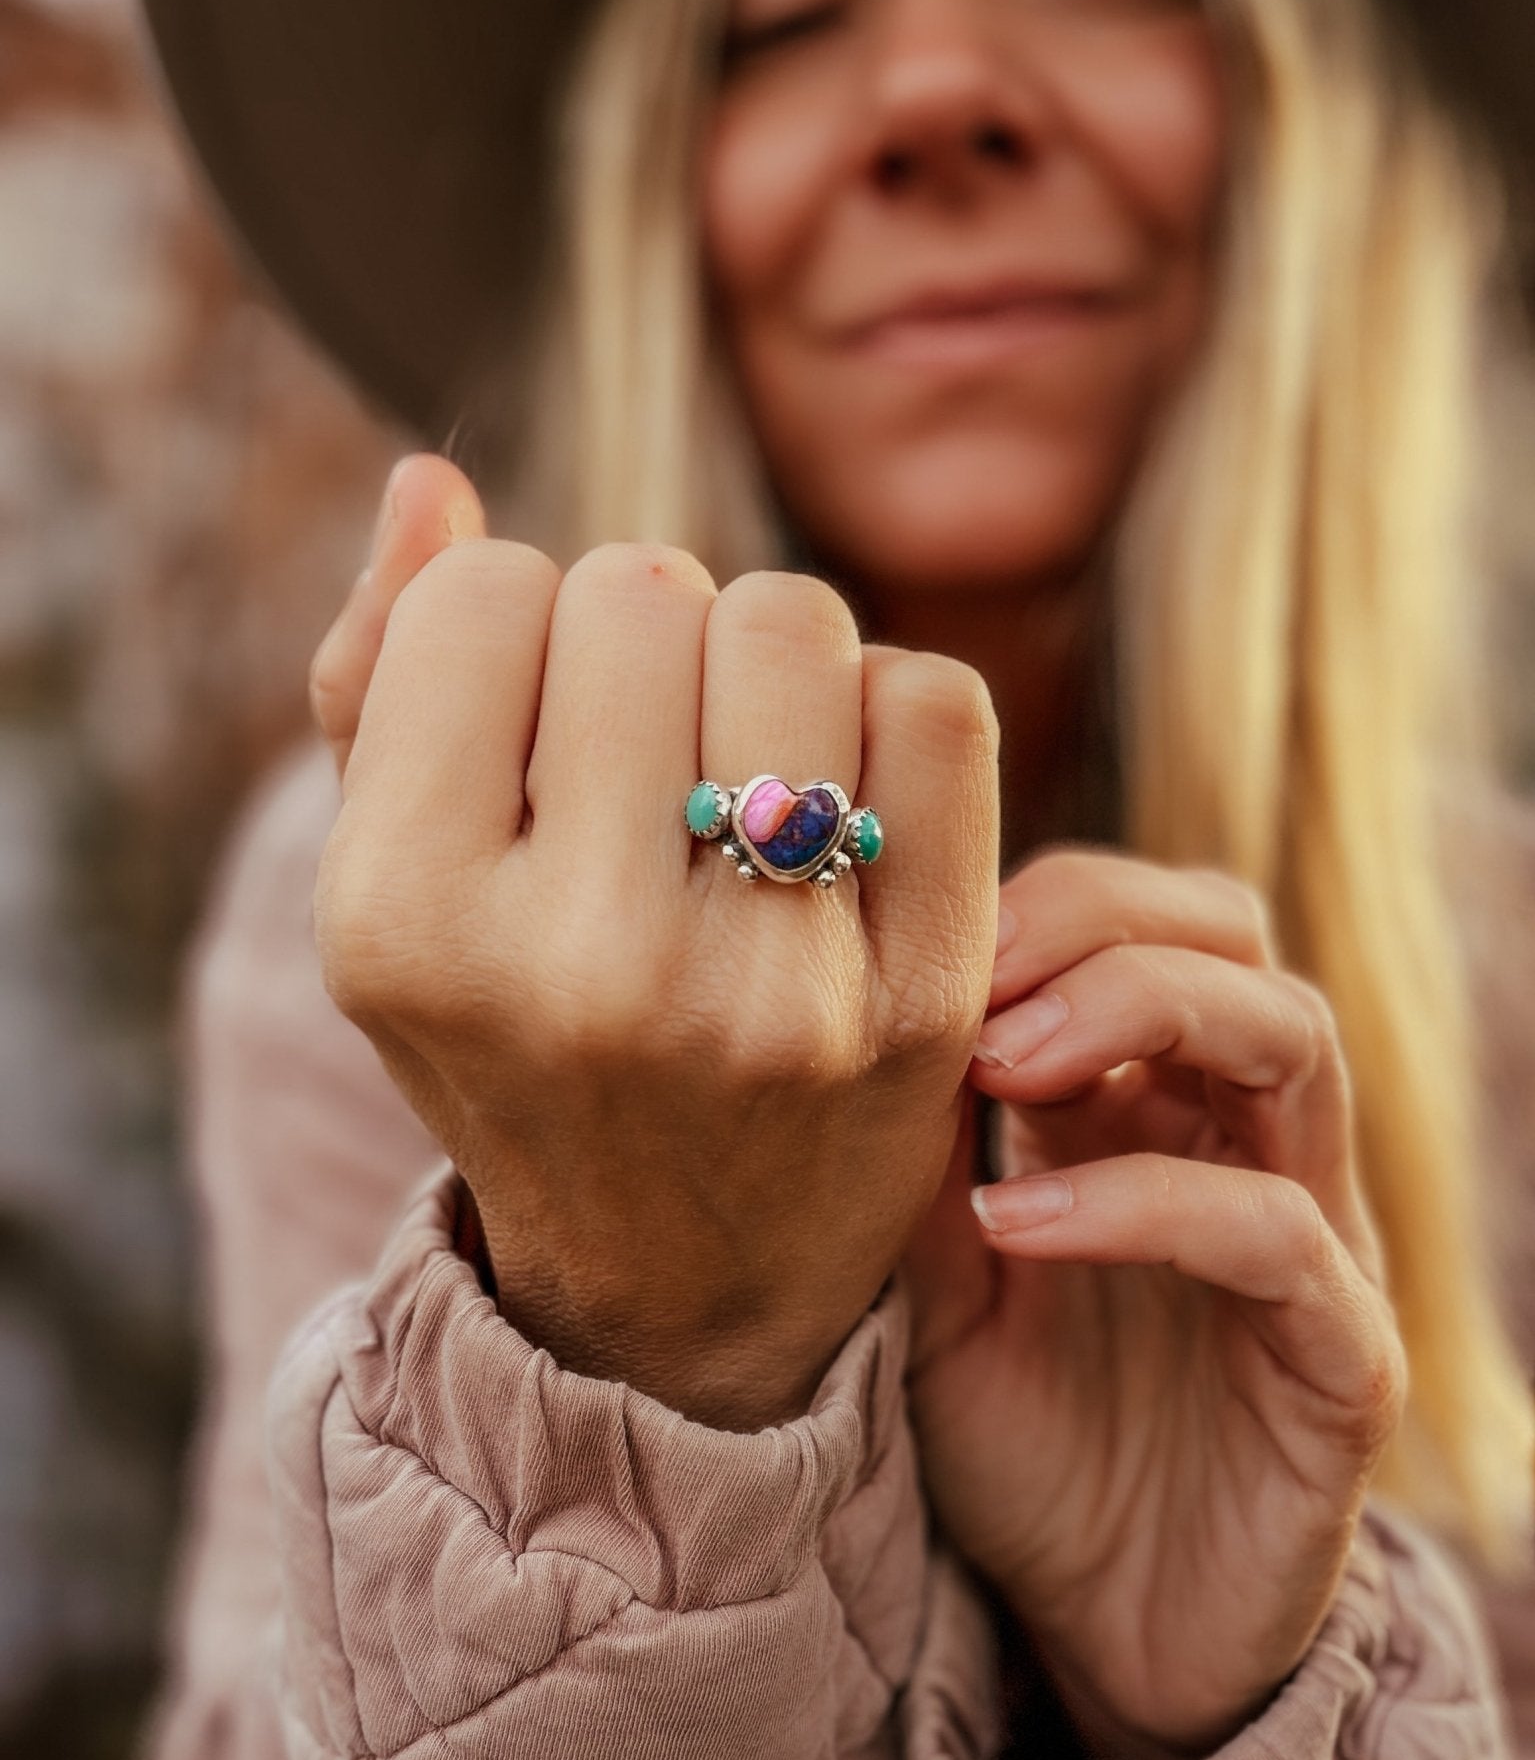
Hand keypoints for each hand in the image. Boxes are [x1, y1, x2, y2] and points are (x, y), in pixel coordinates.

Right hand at [308, 457, 1001, 1429]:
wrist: (686, 1281)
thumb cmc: (518, 1037)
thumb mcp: (396, 893)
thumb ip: (378, 681)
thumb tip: (431, 478)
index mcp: (405, 927)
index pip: (483, 595)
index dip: (508, 623)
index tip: (527, 722)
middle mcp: (583, 967)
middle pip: (644, 588)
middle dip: (641, 630)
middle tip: (642, 744)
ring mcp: (769, 993)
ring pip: (794, 622)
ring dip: (765, 655)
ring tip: (737, 760)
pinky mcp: (922, 998)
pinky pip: (932, 704)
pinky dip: (885, 713)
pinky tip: (839, 802)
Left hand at [903, 848, 1406, 1759]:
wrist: (1109, 1637)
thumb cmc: (1023, 1444)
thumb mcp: (930, 1283)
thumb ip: (910, 1158)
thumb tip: (841, 1014)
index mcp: (1144, 1103)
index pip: (1134, 919)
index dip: (1036, 903)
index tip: (912, 937)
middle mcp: (1239, 1141)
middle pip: (1229, 935)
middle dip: (1100, 920)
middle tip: (972, 984)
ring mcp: (1309, 1238)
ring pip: (1290, 1039)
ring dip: (1139, 1012)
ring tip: (999, 1064)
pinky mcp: (1339, 1355)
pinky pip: (1275, 1234)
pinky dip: (1142, 1204)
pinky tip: (1016, 1225)